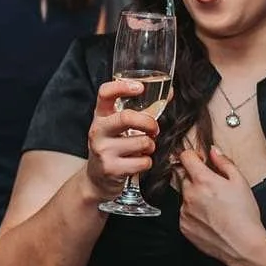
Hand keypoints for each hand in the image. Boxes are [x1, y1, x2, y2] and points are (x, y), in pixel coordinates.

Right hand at [82, 80, 158, 202]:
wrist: (96, 179)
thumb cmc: (114, 146)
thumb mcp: (120, 127)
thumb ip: (143, 110)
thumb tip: (169, 93)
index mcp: (100, 116)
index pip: (105, 93)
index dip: (122, 87)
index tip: (140, 87)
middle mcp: (98, 131)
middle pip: (127, 118)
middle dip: (148, 123)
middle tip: (154, 129)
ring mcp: (103, 150)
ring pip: (142, 142)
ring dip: (150, 146)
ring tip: (143, 149)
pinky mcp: (111, 169)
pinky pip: (143, 162)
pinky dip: (147, 162)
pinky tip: (137, 162)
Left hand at [177, 145, 265, 265]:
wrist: (243, 246)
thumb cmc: (245, 216)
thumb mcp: (240, 182)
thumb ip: (224, 162)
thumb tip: (213, 151)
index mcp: (203, 180)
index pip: (185, 157)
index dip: (193, 156)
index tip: (199, 160)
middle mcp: (189, 195)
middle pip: (185, 177)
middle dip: (196, 178)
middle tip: (213, 189)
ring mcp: (184, 212)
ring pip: (185, 196)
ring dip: (195, 197)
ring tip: (214, 208)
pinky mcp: (184, 227)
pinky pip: (185, 214)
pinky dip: (194, 213)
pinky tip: (210, 219)